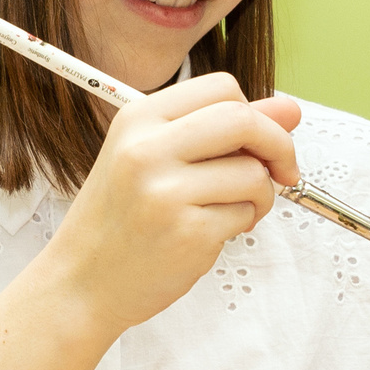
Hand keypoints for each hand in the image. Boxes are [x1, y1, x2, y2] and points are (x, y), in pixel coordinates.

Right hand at [34, 75, 301, 338]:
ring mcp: (166, 191)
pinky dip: (242, 224)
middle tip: (282, 171)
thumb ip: (221, 131)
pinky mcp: (187, 232)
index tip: (262, 139)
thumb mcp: (156, 160)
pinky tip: (210, 233)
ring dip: (259, 196)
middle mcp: (147, 149)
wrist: (81, 282)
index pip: (222, 87)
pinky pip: (245, 214)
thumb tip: (288, 108)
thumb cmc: (121, 220)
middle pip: (243, 120)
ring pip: (253, 173)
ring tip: (230, 211)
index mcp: (137, 119)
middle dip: (278, 145)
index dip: (256, 112)